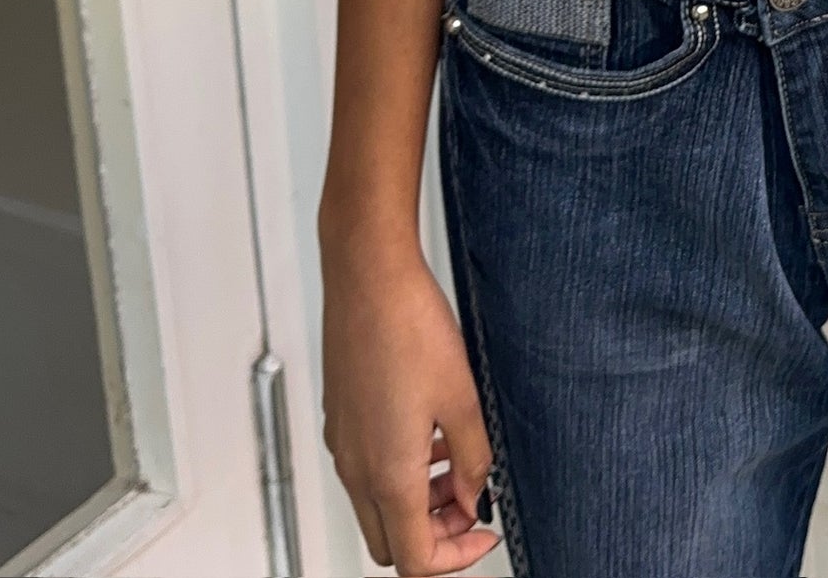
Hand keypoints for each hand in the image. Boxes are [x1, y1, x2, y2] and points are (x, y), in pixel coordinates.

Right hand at [321, 239, 499, 572]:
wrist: (368, 278)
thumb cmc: (409, 327)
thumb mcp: (462, 398)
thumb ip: (472, 459)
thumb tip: (473, 497)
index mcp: (387, 473)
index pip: (415, 560)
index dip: (457, 558)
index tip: (485, 533)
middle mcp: (356, 468)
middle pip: (390, 543)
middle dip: (434, 535)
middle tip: (470, 501)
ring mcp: (343, 444)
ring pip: (377, 506)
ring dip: (418, 502)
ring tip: (457, 462)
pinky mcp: (341, 420)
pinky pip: (368, 469)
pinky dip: (401, 470)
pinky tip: (431, 432)